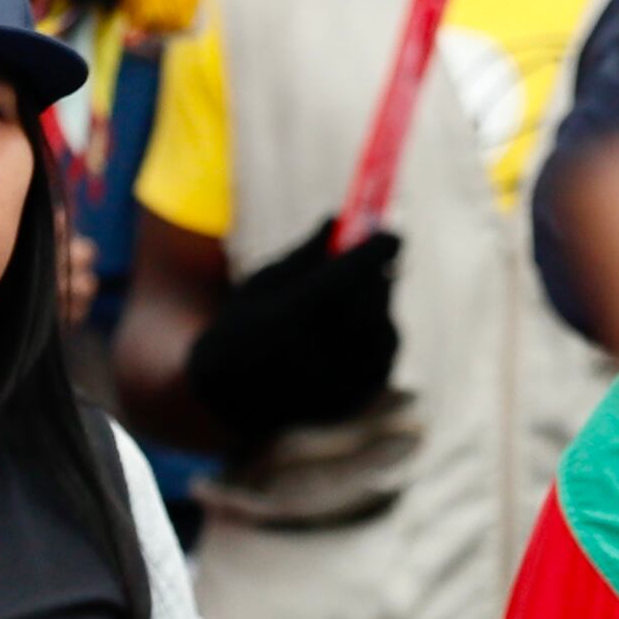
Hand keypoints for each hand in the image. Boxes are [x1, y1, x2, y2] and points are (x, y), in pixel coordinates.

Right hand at [182, 226, 402, 444]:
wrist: (231, 401)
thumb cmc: (242, 328)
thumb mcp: (266, 281)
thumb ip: (310, 251)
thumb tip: (341, 217)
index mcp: (306, 308)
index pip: (363, 265)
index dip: (380, 245)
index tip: (388, 234)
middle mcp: (334, 344)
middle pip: (377, 291)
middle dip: (374, 274)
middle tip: (370, 261)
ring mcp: (352, 373)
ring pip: (385, 321)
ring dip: (374, 306)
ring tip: (344, 306)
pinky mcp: (364, 392)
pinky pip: (384, 351)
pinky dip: (373, 336)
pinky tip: (349, 334)